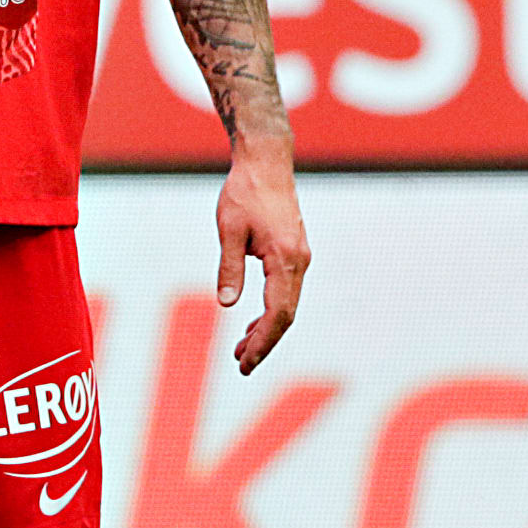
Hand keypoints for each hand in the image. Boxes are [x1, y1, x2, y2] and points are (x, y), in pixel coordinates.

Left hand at [216, 155, 309, 373]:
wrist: (266, 162)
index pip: (277, 314)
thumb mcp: (229, 229)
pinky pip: (285, 292)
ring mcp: (300, 258)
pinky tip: (252, 322)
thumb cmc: (244, 192)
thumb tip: (227, 305)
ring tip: (240, 349)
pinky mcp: (294, 253)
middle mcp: (299, 262)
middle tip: (240, 365)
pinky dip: (270, 311)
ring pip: (287, 305)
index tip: (244, 362)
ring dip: (266, 329)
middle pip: (286, 316)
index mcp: (285, 258)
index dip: (262, 342)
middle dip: (264, 343)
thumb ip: (229, 268)